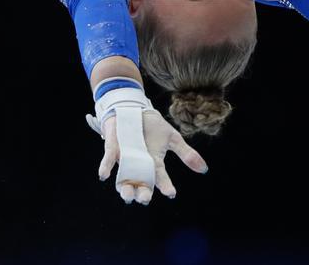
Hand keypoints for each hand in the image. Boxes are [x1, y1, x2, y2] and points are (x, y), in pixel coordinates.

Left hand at [93, 109, 208, 204]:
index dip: (165, 186)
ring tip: (127, 195)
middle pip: (140, 184)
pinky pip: (109, 159)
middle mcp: (138, 165)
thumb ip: (186, 154)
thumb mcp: (172, 138)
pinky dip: (105, 167)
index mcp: (153, 164)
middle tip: (144, 198)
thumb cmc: (153, 126)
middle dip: (141, 193)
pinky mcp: (113, 148)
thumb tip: (204, 169)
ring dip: (124, 188)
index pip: (160, 178)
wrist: (135, 109)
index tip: (171, 193)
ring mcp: (125, 158)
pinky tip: (104, 175)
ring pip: (123, 178)